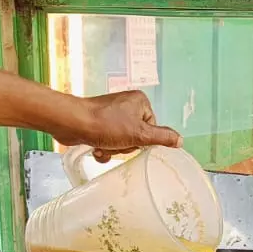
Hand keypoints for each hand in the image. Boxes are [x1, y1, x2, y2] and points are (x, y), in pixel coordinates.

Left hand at [51, 91, 182, 162]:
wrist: (72, 123)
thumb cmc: (105, 125)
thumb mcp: (139, 134)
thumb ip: (162, 137)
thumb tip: (180, 141)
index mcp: (140, 102)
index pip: (152, 128)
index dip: (142, 140)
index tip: (131, 140)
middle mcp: (126, 105)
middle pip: (137, 136)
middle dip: (125, 146)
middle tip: (116, 143)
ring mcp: (111, 113)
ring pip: (122, 141)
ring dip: (113, 149)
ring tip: (103, 145)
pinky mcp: (98, 122)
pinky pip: (109, 140)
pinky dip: (104, 148)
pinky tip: (96, 148)